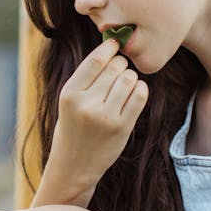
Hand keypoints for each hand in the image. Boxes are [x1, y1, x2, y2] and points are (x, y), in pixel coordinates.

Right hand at [37, 39, 148, 204]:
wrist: (74, 166)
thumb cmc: (72, 127)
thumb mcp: (70, 101)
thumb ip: (86, 78)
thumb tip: (112, 48)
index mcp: (70, 94)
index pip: (95, 61)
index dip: (108, 48)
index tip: (114, 44)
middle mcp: (87, 104)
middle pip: (114, 68)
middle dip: (120, 64)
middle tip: (119, 69)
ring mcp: (106, 117)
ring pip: (128, 80)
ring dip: (130, 77)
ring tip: (125, 83)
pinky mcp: (122, 127)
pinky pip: (139, 96)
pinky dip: (140, 88)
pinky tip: (135, 91)